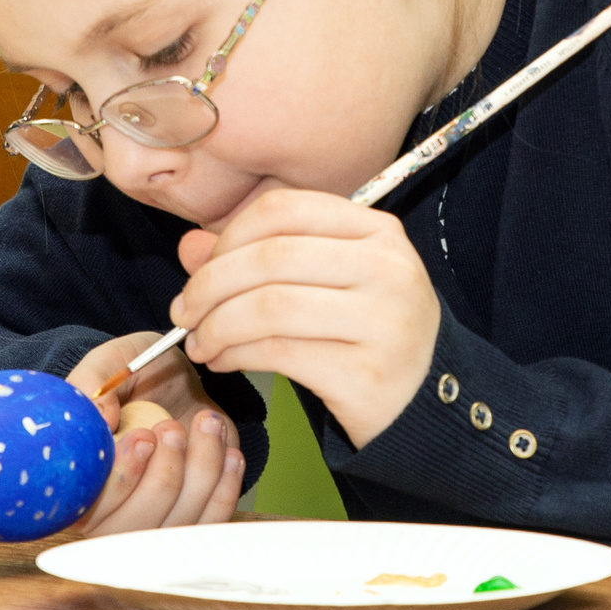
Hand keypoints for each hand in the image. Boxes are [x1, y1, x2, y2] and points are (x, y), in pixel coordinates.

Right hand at [62, 334, 243, 534]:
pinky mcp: (190, 520)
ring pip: (178, 524)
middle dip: (163, 477)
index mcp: (77, 482)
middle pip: (135, 529)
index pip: (91, 507)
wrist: (174, 384)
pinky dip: (225, 487)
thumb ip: (94, 382)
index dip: (121, 479)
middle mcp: (109, 514)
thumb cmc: (133, 378)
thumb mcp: (109, 363)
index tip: (143, 438)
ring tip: (207, 422)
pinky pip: (210, 523)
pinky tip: (228, 452)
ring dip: (201, 471)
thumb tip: (100, 418)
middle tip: (172, 428)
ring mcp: (153, 523)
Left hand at [172, 188, 439, 449]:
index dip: (230, 235)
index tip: (202, 267)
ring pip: (269, 307)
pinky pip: (278, 353)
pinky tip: (222, 361)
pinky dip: (235, 355)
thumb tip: (190, 248)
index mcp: (377, 231)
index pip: (285, 209)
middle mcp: (387, 268)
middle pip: (271, 257)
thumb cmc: (365, 331)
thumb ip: (258, 257)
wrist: (426, 400)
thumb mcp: (322, 282)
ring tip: (200, 343)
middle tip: (184, 312)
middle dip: (210, 285)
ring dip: (217, 326)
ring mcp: (383, 322)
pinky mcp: (367, 374)